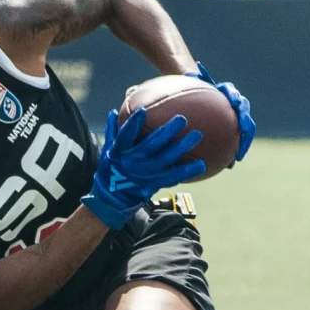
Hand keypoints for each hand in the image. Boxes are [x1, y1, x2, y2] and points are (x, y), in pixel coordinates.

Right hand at [81, 107, 205, 230]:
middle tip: (182, 119)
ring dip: (182, 147)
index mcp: (119, 153)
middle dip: (166, 132)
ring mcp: (145, 174)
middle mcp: (133, 163)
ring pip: (165, 159)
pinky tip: (202, 164)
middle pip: (151, 146)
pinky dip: (187, 171)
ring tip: (196, 135)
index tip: (143, 111)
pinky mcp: (155, 183)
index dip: (133, 124)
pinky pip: (173, 176)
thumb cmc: (111, 169)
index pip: (125, 137)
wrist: (113, 198)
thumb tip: (114, 112)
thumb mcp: (107, 150)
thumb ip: (112, 131)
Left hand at [190, 62, 255, 162]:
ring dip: (241, 147)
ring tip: (234, 160)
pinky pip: (234, 140)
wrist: (207, 87)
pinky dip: (230, 151)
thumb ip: (197, 77)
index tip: (242, 127)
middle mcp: (239, 107)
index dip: (243, 118)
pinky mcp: (233, 127)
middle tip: (240, 152)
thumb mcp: (198, 80)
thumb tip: (190, 71)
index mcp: (233, 97)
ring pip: (243, 135)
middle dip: (245, 139)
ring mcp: (238, 118)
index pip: (241, 108)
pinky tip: (222, 164)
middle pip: (247, 125)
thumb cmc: (200, 83)